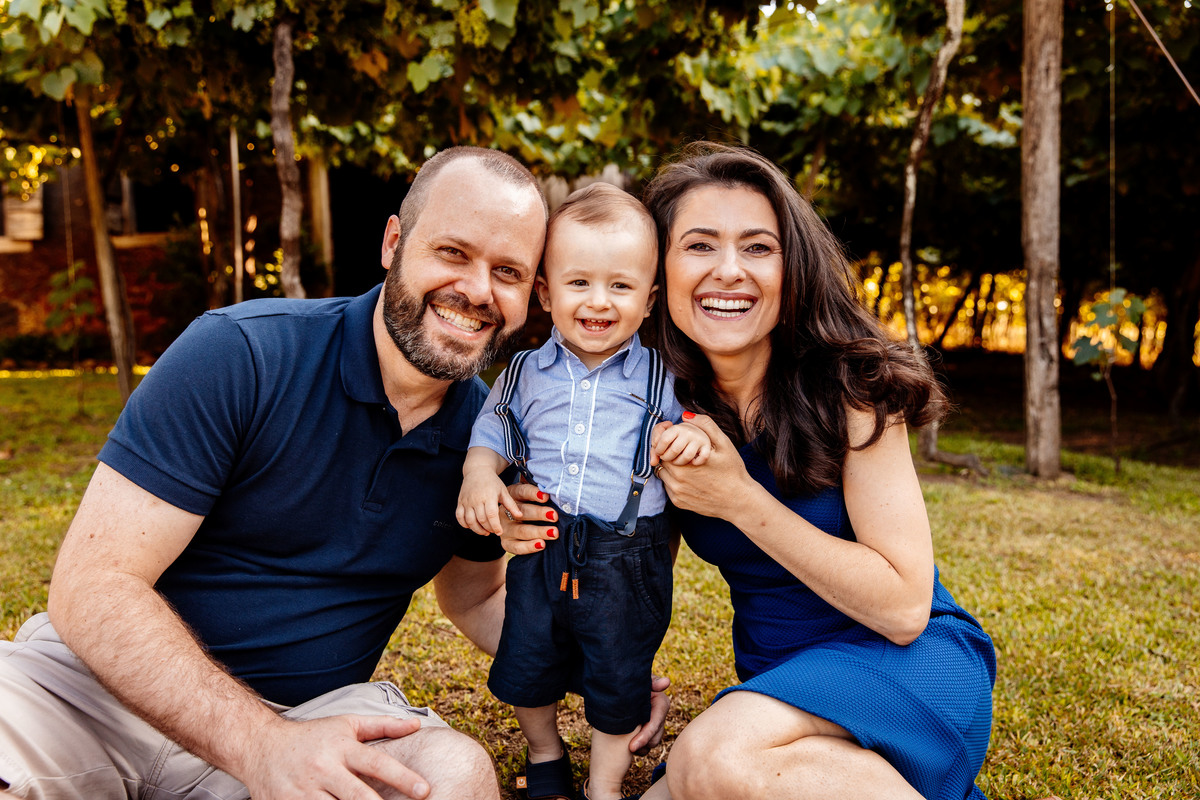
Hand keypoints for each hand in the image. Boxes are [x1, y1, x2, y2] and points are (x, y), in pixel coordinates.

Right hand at [237, 714, 426, 799]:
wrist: (260, 746)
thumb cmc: (312, 737)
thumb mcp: (346, 724)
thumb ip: (383, 726)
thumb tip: (417, 725)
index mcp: (341, 747)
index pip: (377, 763)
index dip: (402, 777)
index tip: (423, 790)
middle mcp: (323, 769)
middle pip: (358, 795)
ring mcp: (303, 791)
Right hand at [457, 470, 522, 535]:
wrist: (477, 470)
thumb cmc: (492, 481)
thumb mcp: (503, 491)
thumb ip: (511, 504)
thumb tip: (520, 516)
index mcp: (489, 496)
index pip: (491, 515)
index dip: (495, 526)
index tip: (499, 532)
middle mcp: (476, 499)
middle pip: (481, 520)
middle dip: (488, 529)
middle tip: (493, 531)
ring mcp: (467, 501)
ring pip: (469, 521)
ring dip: (477, 529)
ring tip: (484, 531)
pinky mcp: (460, 502)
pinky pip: (459, 517)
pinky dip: (464, 524)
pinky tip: (472, 526)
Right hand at [497, 482, 558, 554]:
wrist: (510, 524)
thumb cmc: (527, 505)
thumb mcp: (529, 496)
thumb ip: (539, 492)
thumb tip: (554, 489)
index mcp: (512, 495)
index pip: (522, 491)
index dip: (533, 493)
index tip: (546, 496)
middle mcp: (506, 511)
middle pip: (523, 512)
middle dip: (539, 513)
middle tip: (554, 516)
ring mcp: (505, 528)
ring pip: (521, 530)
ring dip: (539, 531)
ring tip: (554, 533)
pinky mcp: (506, 543)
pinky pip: (517, 547)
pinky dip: (529, 547)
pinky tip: (542, 545)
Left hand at [629, 675, 670, 755]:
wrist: (623, 683)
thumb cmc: (633, 679)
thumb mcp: (643, 678)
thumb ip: (653, 681)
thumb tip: (665, 682)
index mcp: (661, 704)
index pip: (655, 724)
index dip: (645, 736)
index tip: (632, 746)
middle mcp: (659, 717)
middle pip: (654, 738)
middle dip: (642, 744)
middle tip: (627, 748)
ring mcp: (652, 726)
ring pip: (650, 745)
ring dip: (640, 748)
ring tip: (626, 747)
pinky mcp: (644, 731)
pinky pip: (644, 747)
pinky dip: (637, 748)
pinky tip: (625, 746)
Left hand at [655, 414, 752, 518]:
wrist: (739, 501)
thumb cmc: (732, 471)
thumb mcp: (723, 444)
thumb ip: (705, 426)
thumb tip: (685, 416)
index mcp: (684, 462)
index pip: (663, 446)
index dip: (669, 442)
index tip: (679, 442)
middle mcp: (677, 479)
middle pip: (662, 460)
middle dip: (670, 454)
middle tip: (685, 454)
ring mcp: (677, 493)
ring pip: (663, 474)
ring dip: (671, 468)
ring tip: (688, 466)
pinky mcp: (679, 503)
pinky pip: (668, 488)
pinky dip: (675, 482)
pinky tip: (691, 479)